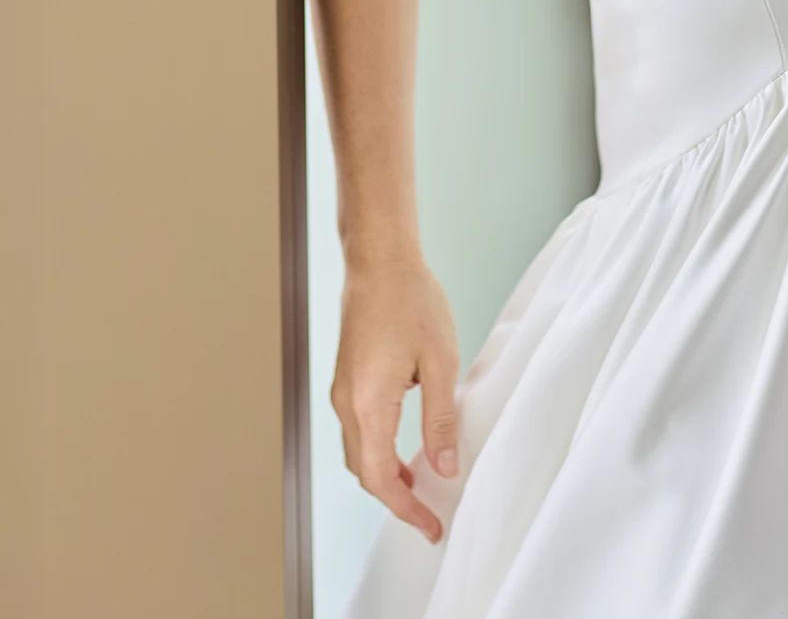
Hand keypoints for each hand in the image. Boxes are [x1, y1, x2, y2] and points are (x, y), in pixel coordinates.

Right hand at [331, 251, 459, 540]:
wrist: (379, 260)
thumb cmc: (411, 300)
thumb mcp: (440, 361)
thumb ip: (440, 419)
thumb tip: (445, 466)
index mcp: (368, 404)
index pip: (381, 479)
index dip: (407, 510)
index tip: (432, 526)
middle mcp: (346, 403)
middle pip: (364, 472)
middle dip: (395, 499)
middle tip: (429, 513)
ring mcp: (342, 390)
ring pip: (358, 452)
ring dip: (384, 475)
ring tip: (420, 485)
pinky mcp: (346, 377)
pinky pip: (357, 428)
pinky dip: (377, 449)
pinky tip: (403, 446)